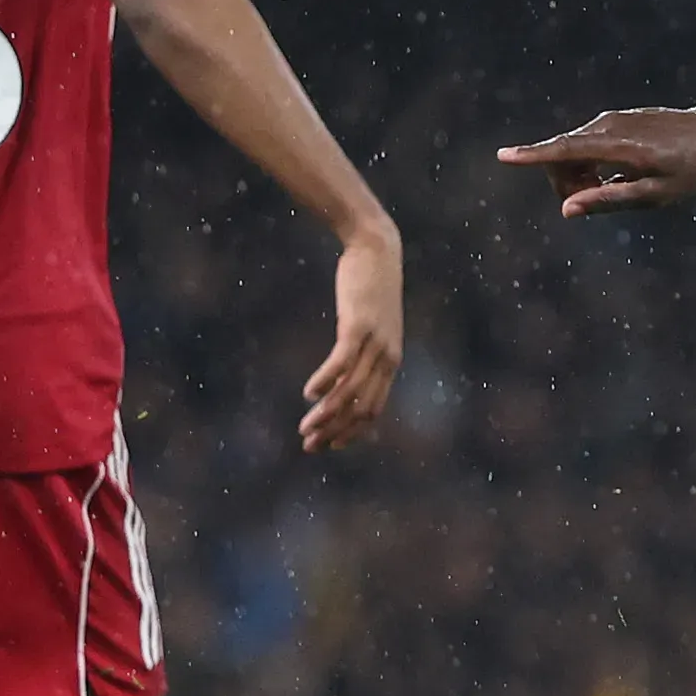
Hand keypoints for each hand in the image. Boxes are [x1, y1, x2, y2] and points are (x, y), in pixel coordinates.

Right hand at [301, 220, 402, 452]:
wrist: (377, 249)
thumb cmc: (369, 289)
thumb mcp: (369, 325)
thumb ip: (362, 351)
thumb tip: (344, 374)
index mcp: (390, 362)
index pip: (372, 410)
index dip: (350, 434)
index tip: (327, 446)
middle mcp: (387, 357)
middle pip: (362, 408)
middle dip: (335, 432)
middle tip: (309, 445)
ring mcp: (375, 342)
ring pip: (351, 391)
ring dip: (326, 414)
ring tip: (305, 427)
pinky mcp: (358, 325)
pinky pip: (341, 362)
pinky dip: (325, 381)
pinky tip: (308, 393)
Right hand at [500, 104, 695, 217]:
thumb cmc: (688, 170)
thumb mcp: (655, 194)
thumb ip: (609, 199)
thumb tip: (567, 210)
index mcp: (620, 146)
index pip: (567, 150)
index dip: (534, 156)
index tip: (504, 156)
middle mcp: (608, 127)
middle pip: (561, 156)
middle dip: (564, 184)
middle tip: (593, 202)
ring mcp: (608, 121)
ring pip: (570, 152)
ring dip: (577, 176)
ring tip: (612, 187)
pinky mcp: (610, 121)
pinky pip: (582, 145)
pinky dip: (586, 165)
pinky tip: (614, 175)